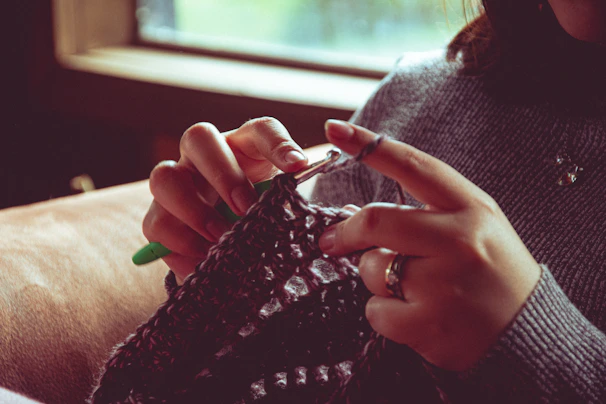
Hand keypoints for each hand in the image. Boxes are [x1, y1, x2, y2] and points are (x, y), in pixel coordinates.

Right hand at [143, 117, 307, 282]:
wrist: (231, 253)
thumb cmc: (257, 220)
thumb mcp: (277, 209)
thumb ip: (284, 203)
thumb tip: (291, 209)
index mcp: (243, 148)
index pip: (261, 129)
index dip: (278, 143)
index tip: (297, 166)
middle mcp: (203, 158)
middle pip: (198, 136)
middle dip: (223, 173)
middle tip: (245, 208)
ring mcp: (175, 184)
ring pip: (163, 176)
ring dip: (195, 210)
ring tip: (221, 236)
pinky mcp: (158, 219)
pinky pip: (157, 225)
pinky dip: (183, 246)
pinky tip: (207, 259)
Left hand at [319, 120, 541, 370]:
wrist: (526, 332)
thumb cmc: (492, 273)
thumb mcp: (474, 227)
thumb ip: (424, 213)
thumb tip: (355, 214)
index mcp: (471, 208)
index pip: (412, 166)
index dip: (369, 146)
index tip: (335, 129)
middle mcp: (459, 240)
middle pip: (376, 220)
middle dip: (346, 231)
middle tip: (332, 240)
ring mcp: (444, 284)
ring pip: (372, 268)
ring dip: (376, 277)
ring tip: (409, 288)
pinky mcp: (429, 323)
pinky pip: (376, 310)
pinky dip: (383, 313)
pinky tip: (412, 315)